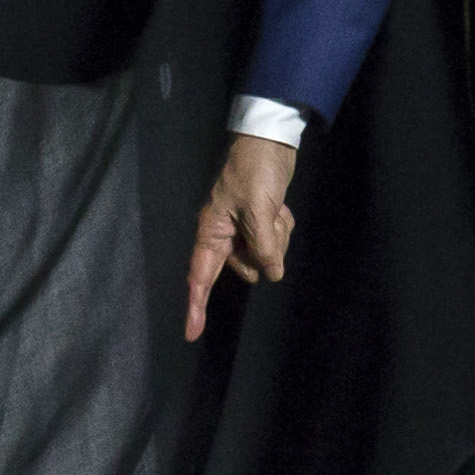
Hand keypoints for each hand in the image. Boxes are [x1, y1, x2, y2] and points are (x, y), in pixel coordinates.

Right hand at [184, 133, 301, 341]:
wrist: (270, 141)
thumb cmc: (255, 171)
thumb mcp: (259, 209)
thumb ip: (264, 245)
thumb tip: (272, 273)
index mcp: (213, 231)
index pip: (201, 276)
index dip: (196, 306)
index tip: (191, 333)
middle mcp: (225, 234)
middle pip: (247, 267)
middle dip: (264, 251)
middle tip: (270, 221)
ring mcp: (244, 228)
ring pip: (265, 255)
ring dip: (277, 235)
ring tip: (276, 209)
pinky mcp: (262, 221)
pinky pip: (276, 240)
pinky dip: (282, 226)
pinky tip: (280, 207)